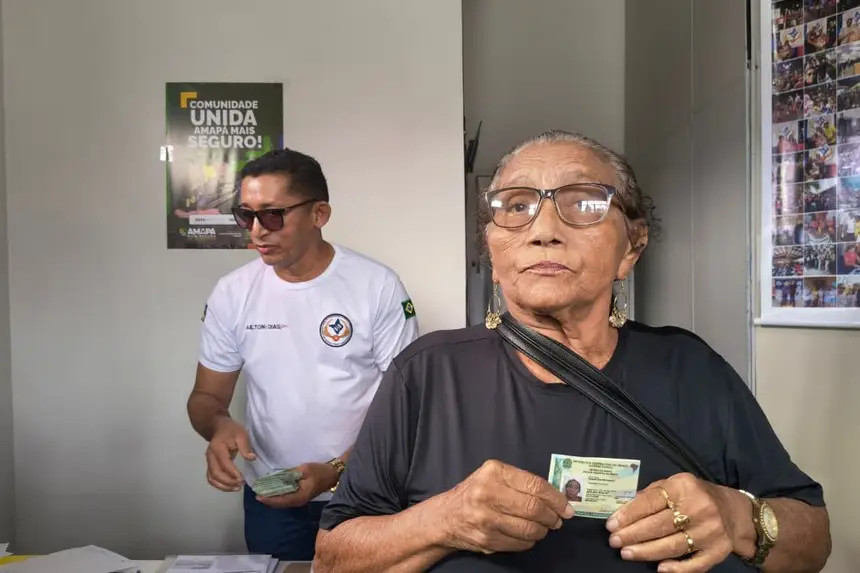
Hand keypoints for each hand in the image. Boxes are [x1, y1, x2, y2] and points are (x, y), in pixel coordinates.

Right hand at [205, 418, 255, 491]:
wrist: (218, 427)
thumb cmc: (231, 430)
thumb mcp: (241, 434)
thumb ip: (245, 446)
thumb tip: (251, 458)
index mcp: (218, 448)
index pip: (224, 463)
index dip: (232, 473)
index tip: (242, 479)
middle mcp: (210, 457)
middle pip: (215, 474)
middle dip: (228, 482)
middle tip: (241, 485)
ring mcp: (209, 462)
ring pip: (212, 478)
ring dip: (223, 486)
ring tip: (236, 488)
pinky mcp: (210, 465)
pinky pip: (212, 478)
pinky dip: (220, 485)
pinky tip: (230, 487)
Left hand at [256, 462, 339, 508]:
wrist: (332, 475)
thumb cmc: (319, 471)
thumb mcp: (304, 469)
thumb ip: (290, 474)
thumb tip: (277, 478)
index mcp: (299, 496)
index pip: (280, 500)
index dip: (268, 499)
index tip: (257, 496)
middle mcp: (298, 501)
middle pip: (279, 503)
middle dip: (267, 499)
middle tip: (256, 493)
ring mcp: (298, 500)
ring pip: (281, 502)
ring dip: (271, 498)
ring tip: (261, 492)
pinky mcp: (299, 497)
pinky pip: (285, 499)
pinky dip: (277, 496)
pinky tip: (272, 491)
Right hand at [433, 459, 574, 554]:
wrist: (446, 516)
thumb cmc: (475, 492)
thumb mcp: (493, 476)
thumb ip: (521, 481)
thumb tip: (556, 496)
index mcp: (494, 472)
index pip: (535, 486)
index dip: (556, 498)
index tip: (567, 506)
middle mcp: (488, 493)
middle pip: (534, 508)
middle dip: (552, 516)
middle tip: (558, 519)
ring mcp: (486, 519)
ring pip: (529, 529)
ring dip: (543, 530)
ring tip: (544, 527)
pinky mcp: (487, 539)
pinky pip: (520, 543)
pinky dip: (530, 541)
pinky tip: (528, 535)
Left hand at [606, 472, 750, 572]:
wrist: (735, 512)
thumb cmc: (695, 496)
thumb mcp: (674, 485)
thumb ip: (651, 494)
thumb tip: (623, 509)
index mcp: (683, 487)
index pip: (650, 501)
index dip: (629, 514)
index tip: (611, 524)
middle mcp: (699, 508)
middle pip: (659, 525)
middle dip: (632, 534)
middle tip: (614, 541)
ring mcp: (710, 531)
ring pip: (673, 545)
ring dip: (646, 551)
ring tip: (626, 553)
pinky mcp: (718, 551)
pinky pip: (695, 564)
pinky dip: (677, 568)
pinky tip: (659, 569)